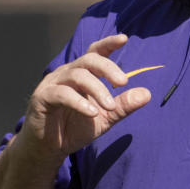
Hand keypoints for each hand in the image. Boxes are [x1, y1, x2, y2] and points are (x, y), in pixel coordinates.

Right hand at [18, 34, 150, 166]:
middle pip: (88, 60)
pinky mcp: (42, 98)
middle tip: (123, 83)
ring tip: (109, 105)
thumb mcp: (105, 118)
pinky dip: (79, 102)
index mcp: (82, 74)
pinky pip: (62, 94)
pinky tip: (92, 113)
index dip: (108, 44)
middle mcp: (67, 74)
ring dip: (97, 89)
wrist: (49, 149)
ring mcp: (53, 84)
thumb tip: (147, 94)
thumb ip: (123, 106)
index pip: (95, 53)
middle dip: (107, 68)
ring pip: (77, 76)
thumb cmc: (74, 129)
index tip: (124, 39)